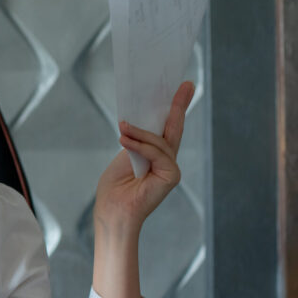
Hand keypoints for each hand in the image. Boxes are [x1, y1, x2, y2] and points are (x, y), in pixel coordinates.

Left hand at [94, 81, 193, 233]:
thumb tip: (138, 123)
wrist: (113, 213)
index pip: (167, 128)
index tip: (182, 87)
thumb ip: (136, 142)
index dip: (174, 108)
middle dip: (178, 105)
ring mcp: (171, 168)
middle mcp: (167, 161)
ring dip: (139, 133)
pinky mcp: (171, 176)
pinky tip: (124, 139)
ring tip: (122, 127)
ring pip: (160, 142)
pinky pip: (156, 153)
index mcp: (156, 155)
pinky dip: (140, 145)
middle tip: (185, 84)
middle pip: (174, 129)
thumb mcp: (124, 157)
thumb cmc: (114, 189)